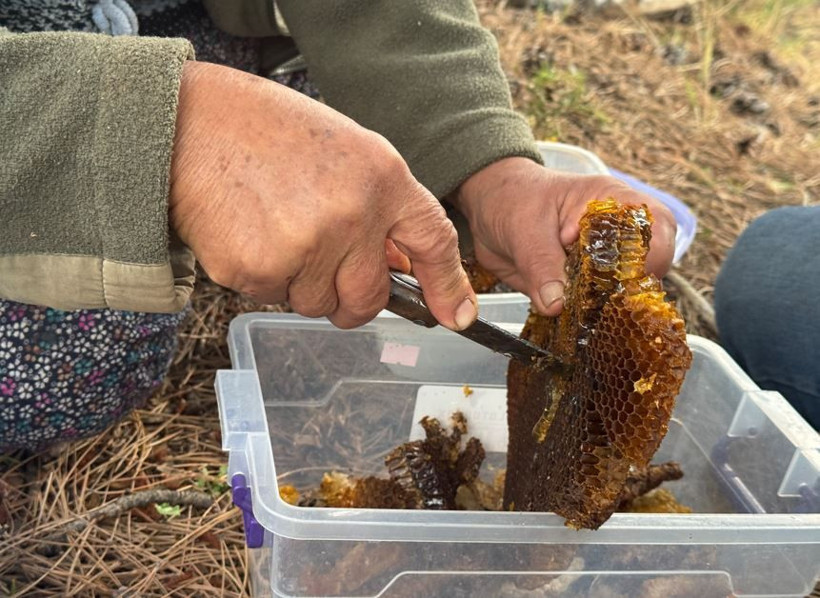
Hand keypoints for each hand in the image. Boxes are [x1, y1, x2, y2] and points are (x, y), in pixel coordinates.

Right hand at [169, 61, 475, 329]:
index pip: (433, 242)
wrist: (186, 120)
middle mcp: (352, 215)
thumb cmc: (265, 130)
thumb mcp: (343, 150)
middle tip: (325, 270)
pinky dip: (262, 277)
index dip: (446, 285)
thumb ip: (378, 206)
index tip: (454, 315)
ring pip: (317, 304)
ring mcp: (306, 246)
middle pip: (370, 298)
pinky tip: (247, 232)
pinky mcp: (258, 269)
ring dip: (301, 283)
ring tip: (274, 227)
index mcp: (382, 177)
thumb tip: (397, 264)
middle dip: (352, 300)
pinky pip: (273, 298)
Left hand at [452, 157, 675, 315]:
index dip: (649, 255)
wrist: (486, 209)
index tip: (621, 280)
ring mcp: (602, 261)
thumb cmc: (510, 198)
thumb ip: (540, 264)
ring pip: (627, 292)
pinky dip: (588, 317)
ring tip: (579, 312)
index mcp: (612, 202)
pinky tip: (570, 319)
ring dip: (607, 308)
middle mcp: (616, 232)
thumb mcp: (523, 226)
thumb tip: (556, 304)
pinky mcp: (583, 285)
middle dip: (628, 290)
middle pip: (651, 266)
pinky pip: (597, 307)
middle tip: (594, 303)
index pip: (657, 226)